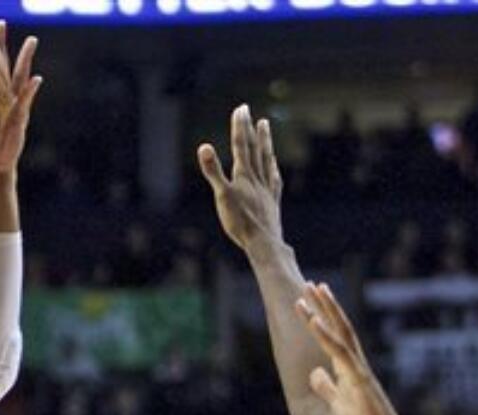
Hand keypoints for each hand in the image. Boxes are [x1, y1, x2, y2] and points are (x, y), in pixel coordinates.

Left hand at [0, 21, 41, 175]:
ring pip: (19, 77)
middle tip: (0, 23)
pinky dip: (31, 90)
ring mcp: (13, 105)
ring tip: (31, 41)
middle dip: (0, 44)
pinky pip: (27, 102)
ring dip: (26, 59)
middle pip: (0, 64)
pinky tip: (36, 79)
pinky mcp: (22, 119)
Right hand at [198, 104, 283, 253]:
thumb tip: (203, 147)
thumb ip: (213, 171)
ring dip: (264, 141)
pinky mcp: (272, 202)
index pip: (240, 146)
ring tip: (265, 125)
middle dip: (249, 128)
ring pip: (265, 159)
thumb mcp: (222, 196)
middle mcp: (257, 178)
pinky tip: (273, 165)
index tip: (240, 109)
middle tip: (248, 110)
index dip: (239, 127)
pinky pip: (273, 179)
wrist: (263, 243)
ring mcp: (266, 189)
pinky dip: (272, 167)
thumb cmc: (240, 222)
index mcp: (243, 176)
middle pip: (253, 148)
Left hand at [299, 283, 409, 414]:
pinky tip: (314, 321)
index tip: (311, 300)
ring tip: (312, 290)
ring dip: (324, 310)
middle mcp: (354, 363)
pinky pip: (340, 353)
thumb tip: (315, 373)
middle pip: (339, 326)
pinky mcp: (358, 379)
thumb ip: (326, 387)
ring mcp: (357, 369)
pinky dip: (326, 336)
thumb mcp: (337, 404)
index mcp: (348, 369)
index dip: (323, 318)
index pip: (334, 337)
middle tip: (311, 283)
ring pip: (340, 332)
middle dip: (324, 304)